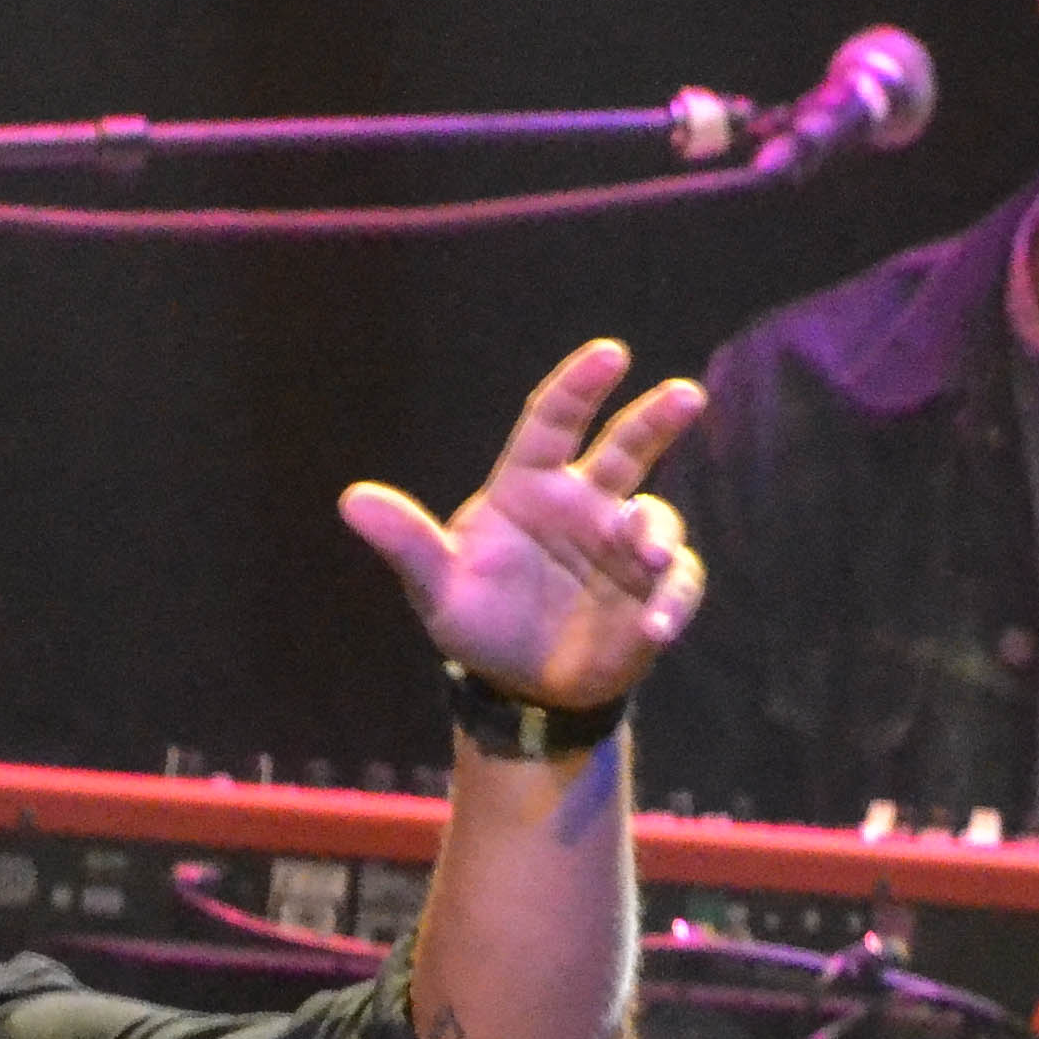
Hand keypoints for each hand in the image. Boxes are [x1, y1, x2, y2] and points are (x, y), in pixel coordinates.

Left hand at [338, 341, 709, 714]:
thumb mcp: (436, 586)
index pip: (553, 423)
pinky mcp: (652, 593)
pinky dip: (671, 602)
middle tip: (687, 395)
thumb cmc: (477, 619)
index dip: (579, 387)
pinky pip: (674, 586)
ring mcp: (623, 547)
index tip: (609, 355)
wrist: (519, 683)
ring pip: (656, 518)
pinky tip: (655, 628)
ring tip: (646, 558)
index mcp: (530, 487)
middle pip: (626, 448)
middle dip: (657, 418)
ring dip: (656, 533)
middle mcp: (584, 505)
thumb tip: (352, 501)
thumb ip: (407, 543)